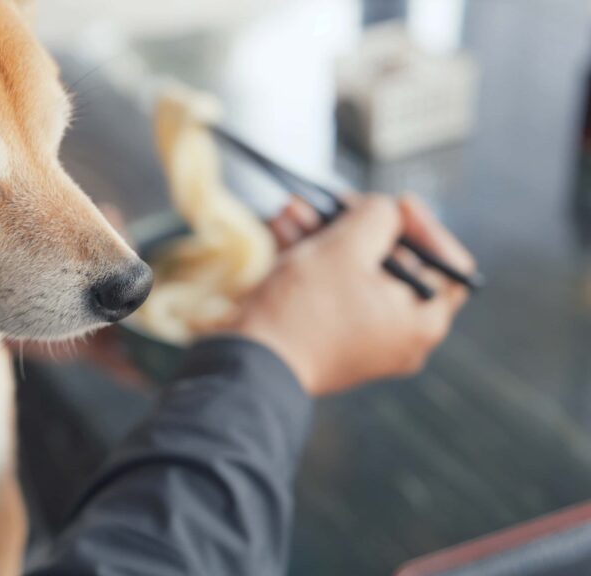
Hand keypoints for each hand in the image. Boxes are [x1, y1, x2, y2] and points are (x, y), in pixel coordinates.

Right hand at [219, 195, 474, 395]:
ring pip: (353, 272)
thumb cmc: (307, 308)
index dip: (426, 226)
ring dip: (326, 234)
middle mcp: (398, 335)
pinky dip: (310, 258)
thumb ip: (377, 216)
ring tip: (296, 206)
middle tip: (337, 200)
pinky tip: (283, 225)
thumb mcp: (347, 247)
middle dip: (358, 224)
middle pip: (393, 264)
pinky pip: (328, 289)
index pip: (449, 266)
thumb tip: (384, 212)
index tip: (396, 203)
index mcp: (422, 321)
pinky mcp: (326, 337)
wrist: (249, 364)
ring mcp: (361, 338)